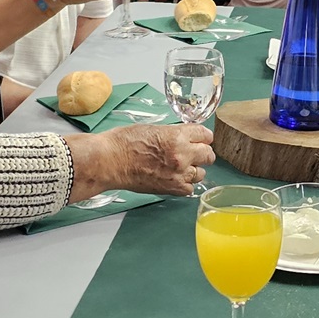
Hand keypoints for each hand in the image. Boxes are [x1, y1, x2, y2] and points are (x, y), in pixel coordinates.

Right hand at [65, 123, 214, 199]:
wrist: (109, 161)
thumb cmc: (124, 142)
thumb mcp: (154, 129)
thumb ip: (174, 134)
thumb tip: (185, 138)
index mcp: (177, 136)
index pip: (205, 134)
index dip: (202, 136)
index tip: (199, 139)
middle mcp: (182, 154)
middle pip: (208, 154)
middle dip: (202, 153)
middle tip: (193, 153)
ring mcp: (178, 173)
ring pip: (201, 173)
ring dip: (193, 169)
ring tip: (180, 167)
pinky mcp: (172, 188)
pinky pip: (190, 188)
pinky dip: (184, 184)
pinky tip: (175, 178)